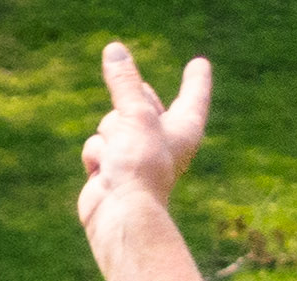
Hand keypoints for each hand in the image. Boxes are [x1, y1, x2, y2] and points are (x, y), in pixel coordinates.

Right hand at [78, 40, 211, 235]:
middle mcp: (163, 144)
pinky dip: (96, 156)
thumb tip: (115, 50)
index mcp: (183, 131)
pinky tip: (104, 174)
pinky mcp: (113, 171)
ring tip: (118, 159)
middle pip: (141, 103)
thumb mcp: (135, 115)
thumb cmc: (140, 168)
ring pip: (111, 123)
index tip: (200, 64)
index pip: (192, 97)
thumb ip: (125, 82)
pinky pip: (97, 146)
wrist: (121, 215)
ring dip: (108, 136)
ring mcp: (137, 158)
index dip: (196, 81)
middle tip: (131, 122)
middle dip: (129, 105)